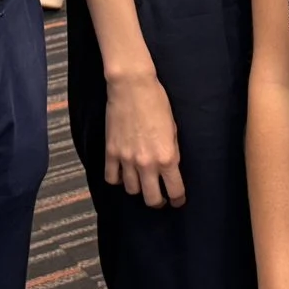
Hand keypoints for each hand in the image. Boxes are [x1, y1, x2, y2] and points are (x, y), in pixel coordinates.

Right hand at [106, 72, 184, 207]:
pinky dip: (118, 179)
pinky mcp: (110, 152)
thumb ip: (171, 151)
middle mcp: (147, 163)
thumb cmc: (157, 102)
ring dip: (138, 188)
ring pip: (131, 190)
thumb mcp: (173, 128)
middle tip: (160, 198)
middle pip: (151, 199)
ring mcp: (126, 159)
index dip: (177, 199)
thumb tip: (169, 166)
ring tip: (141, 182)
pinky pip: (111, 177)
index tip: (177, 200)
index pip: (174, 191)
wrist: (132, 87)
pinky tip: (123, 173)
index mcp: (167, 157)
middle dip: (158, 201)